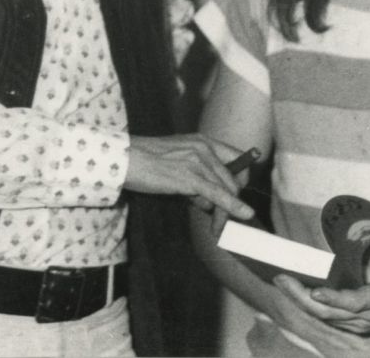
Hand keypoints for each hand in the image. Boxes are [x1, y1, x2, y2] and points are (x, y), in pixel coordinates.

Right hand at [126, 134, 254, 220]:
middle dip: (232, 201)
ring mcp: (199, 162)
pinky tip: (243, 214)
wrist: (126, 159)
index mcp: (203, 141)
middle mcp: (205, 149)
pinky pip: (219, 195)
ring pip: (226, 190)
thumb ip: (196, 174)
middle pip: (233, 179)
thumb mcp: (178, 159)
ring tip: (217, 228)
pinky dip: (233, 207)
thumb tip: (208, 200)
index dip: (242, 177)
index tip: (240, 192)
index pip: (237, 157)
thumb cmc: (146, 161)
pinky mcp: (191, 178)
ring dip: (224, 213)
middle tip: (222, 218)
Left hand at [263, 284, 369, 357]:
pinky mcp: (365, 327)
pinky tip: (299, 296)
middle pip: (331, 314)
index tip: (314, 291)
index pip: (356, 302)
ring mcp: (367, 324)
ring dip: (303, 304)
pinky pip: (334, 322)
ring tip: (283, 283)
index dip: (334, 299)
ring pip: (329, 320)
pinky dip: (314, 310)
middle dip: (302, 298)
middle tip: (280, 278)